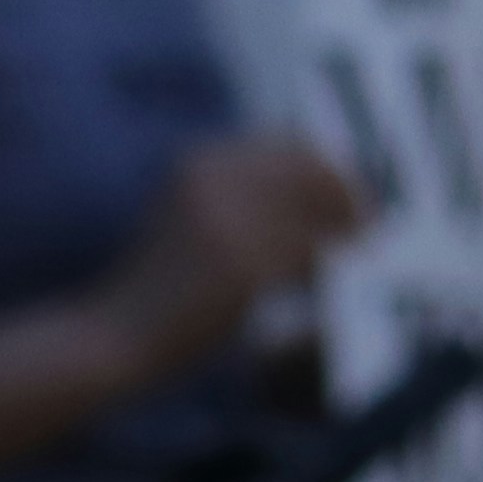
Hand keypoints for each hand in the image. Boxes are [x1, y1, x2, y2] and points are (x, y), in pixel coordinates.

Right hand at [102, 135, 373, 377]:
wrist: (116, 335)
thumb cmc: (161, 283)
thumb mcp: (195, 216)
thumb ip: (250, 193)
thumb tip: (333, 188)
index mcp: (202, 160)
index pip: (295, 146)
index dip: (333, 172)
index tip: (355, 197)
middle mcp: (215, 179)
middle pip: (318, 175)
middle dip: (349, 201)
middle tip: (367, 232)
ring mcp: (230, 220)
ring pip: (319, 220)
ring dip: (333, 243)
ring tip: (325, 268)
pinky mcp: (245, 265)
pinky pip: (309, 259)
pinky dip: (318, 274)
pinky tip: (304, 290)